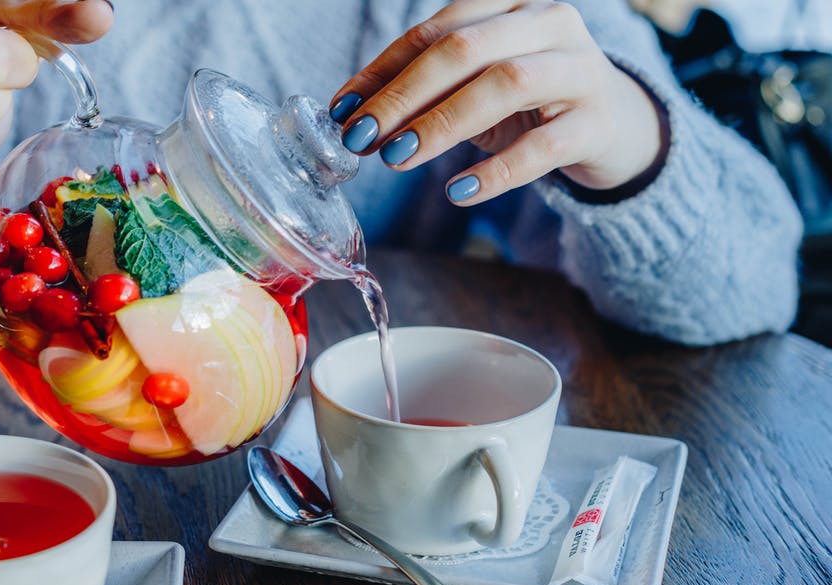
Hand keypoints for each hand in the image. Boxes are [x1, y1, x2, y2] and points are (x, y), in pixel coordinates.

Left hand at [329, 0, 665, 204]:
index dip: (383, 70)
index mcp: (510, 4)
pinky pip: (544, 146)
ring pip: (505, 86)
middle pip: (466, 50)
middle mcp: (549, 23)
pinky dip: (496, 171)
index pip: (435, 30)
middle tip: (363, 137)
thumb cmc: (529, 101)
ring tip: (398, 158)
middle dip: (404, 95)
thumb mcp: (474, 85)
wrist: (615, 126)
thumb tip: (350, 113)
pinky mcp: (598, 123)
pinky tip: (459, 192)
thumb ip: (421, 88)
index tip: (343, 110)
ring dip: (443, 123)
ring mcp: (580, 70)